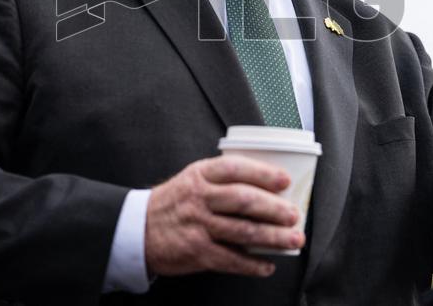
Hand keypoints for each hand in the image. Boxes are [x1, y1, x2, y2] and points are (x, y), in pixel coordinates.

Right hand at [145, 155, 303, 277]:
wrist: (138, 229)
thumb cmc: (175, 202)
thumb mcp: (192, 179)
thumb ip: (222, 178)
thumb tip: (266, 183)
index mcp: (200, 175)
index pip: (234, 168)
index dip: (262, 173)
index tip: (285, 180)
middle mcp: (199, 198)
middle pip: (243, 200)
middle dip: (274, 208)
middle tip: (294, 215)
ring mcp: (197, 225)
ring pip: (242, 231)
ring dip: (273, 237)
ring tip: (293, 239)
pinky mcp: (196, 251)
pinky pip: (230, 259)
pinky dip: (252, 265)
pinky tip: (268, 265)